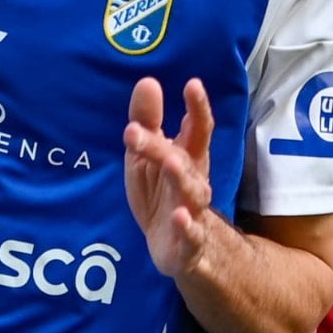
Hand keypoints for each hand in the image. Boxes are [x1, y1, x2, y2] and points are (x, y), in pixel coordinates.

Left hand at [122, 76, 228, 281]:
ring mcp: (193, 213)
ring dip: (181, 178)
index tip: (192, 84)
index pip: (198, 129)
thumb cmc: (163, 195)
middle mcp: (194, 182)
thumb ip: (148, 122)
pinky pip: (192, 235)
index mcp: (187, 158)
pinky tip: (180, 218)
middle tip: (135, 130)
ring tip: (169, 163)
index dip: (197, 107)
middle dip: (161, 145)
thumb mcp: (147, 158)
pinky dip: (187, 227)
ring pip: (192, 193)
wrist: (180, 250)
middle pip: (182, 159)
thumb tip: (147, 82)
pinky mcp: (189, 244)